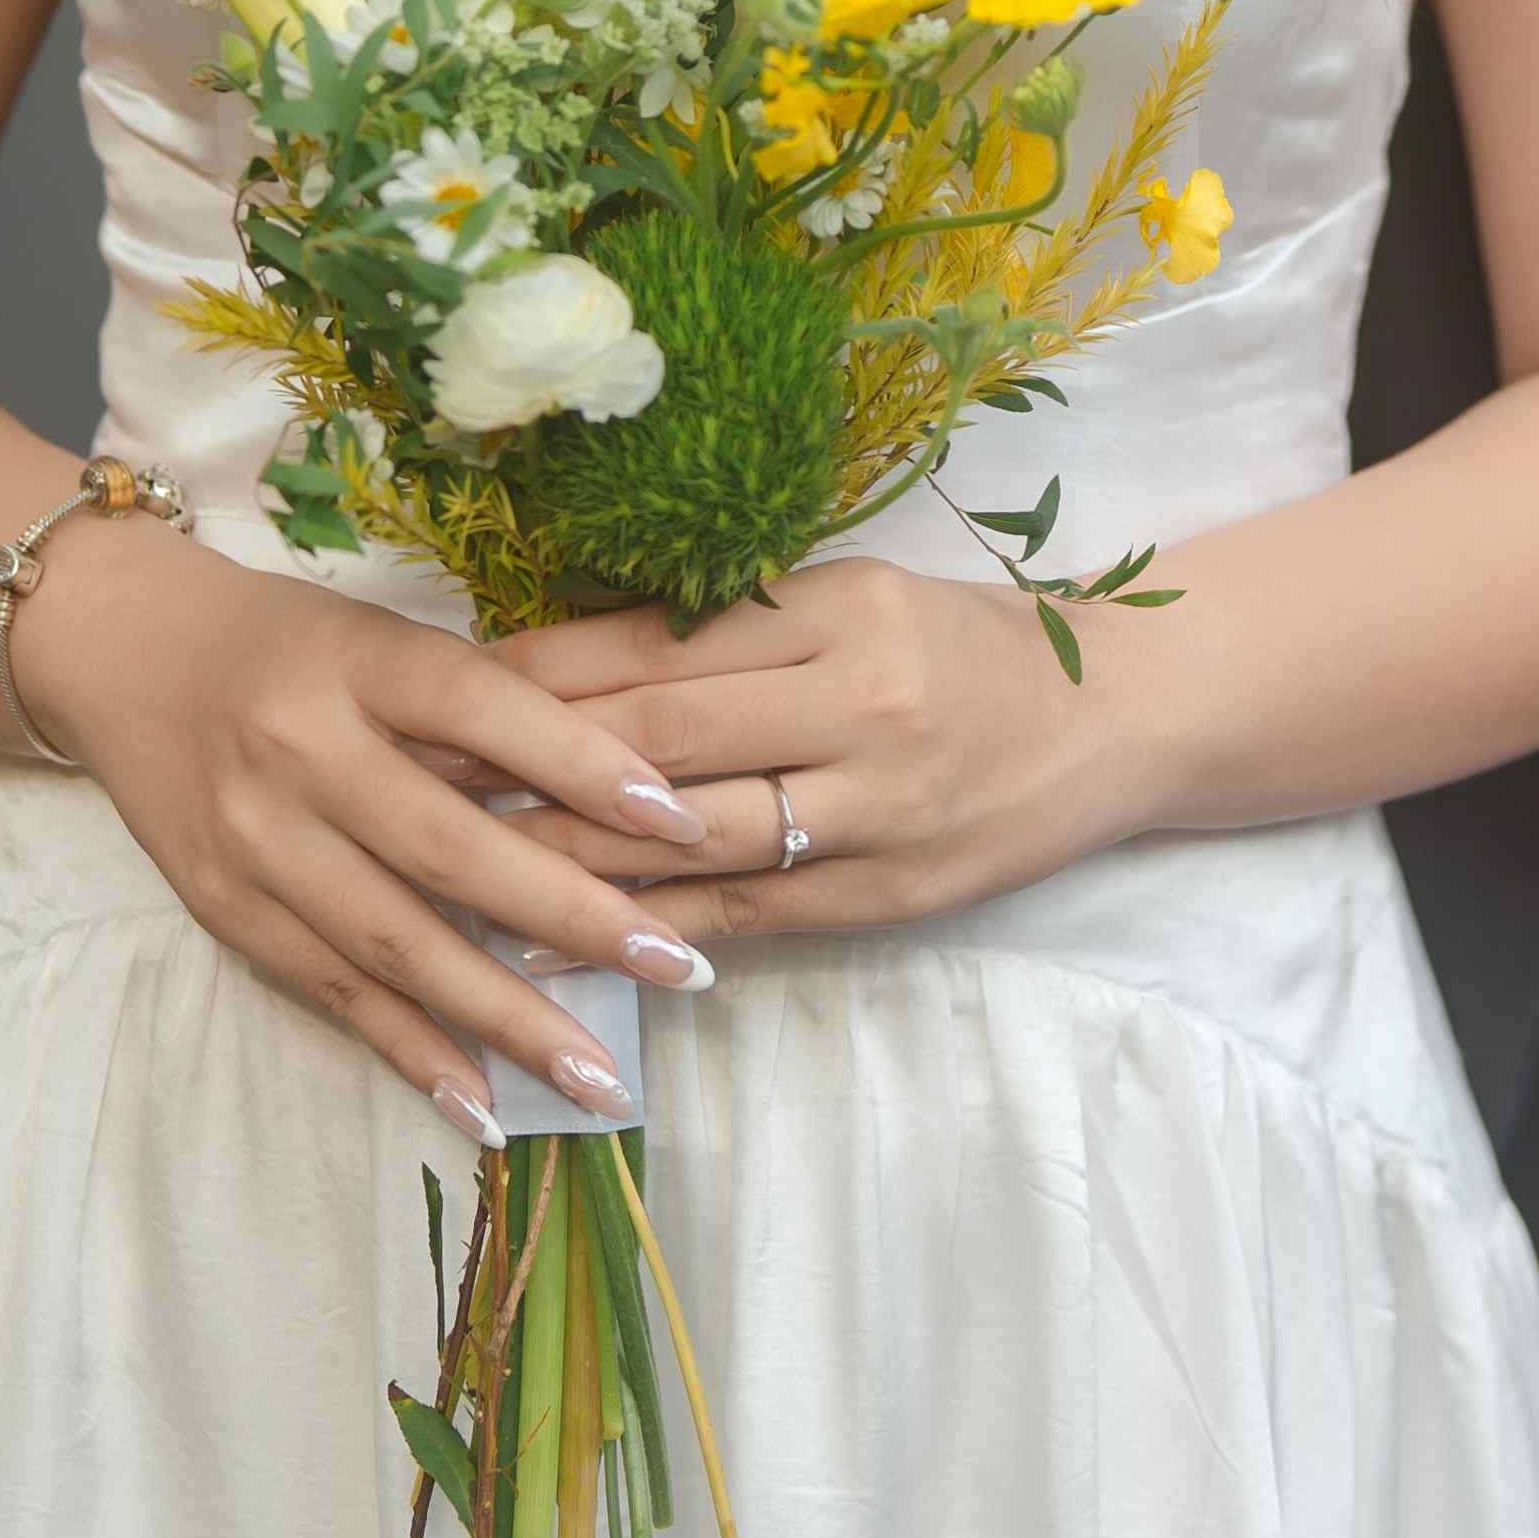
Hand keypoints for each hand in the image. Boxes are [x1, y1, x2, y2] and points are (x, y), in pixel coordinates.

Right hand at [17, 516, 727, 1123]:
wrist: (121, 653)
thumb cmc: (287, 642)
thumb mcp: (379, 638)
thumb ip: (478, 706)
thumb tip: (622, 786)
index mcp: (353, 661)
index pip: (480, 707)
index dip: (581, 763)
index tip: (680, 819)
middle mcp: (297, 751)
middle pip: (448, 847)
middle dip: (573, 916)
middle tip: (676, 967)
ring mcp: (254, 841)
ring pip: (396, 944)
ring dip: (507, 1020)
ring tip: (600, 1079)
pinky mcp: (225, 910)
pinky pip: (334, 993)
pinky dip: (412, 1052)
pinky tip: (485, 1105)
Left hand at [493, 564, 1139, 944]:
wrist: (1125, 720)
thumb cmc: (969, 646)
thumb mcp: (860, 598)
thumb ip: (738, 626)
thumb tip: (571, 655)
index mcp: (842, 610)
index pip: (661, 641)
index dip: (541, 668)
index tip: (441, 686)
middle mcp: (859, 701)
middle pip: (662, 735)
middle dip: (525, 760)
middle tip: (413, 776)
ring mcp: (877, 807)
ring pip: (693, 836)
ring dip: (564, 854)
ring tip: (456, 866)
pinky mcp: (888, 892)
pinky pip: (744, 913)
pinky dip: (646, 928)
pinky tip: (560, 939)